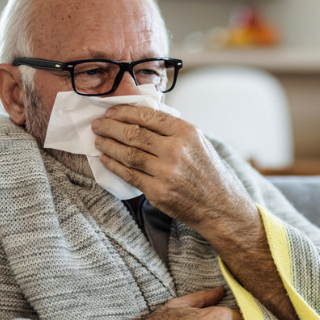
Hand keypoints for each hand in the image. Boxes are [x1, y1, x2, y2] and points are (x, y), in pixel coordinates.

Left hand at [91, 106, 257, 239]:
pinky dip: (114, 165)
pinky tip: (106, 159)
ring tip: (98, 140)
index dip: (124, 112)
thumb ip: (174, 130)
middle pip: (133, 133)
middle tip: (98, 124)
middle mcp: (176, 150)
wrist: (221, 208)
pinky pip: (129, 175)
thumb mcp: (199, 143)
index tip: (111, 111)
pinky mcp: (158, 192)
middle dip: (110, 127)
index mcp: (187, 133)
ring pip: (127, 153)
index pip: (147, 116)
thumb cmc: (211, 175)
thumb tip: (143, 116)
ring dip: (108, 145)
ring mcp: (166, 172)